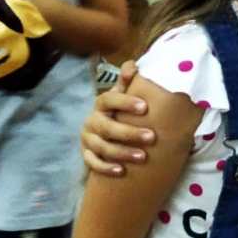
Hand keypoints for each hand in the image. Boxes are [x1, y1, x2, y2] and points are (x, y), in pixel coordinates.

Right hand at [82, 61, 154, 176]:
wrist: (103, 132)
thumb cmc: (120, 111)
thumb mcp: (123, 96)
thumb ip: (128, 82)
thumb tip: (133, 65)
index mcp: (102, 104)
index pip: (109, 100)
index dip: (125, 102)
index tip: (145, 107)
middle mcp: (92, 120)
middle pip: (107, 127)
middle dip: (129, 133)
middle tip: (151, 137)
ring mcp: (88, 139)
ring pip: (102, 147)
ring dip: (122, 152)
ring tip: (142, 157)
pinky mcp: (86, 154)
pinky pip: (92, 163)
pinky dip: (106, 167)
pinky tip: (121, 171)